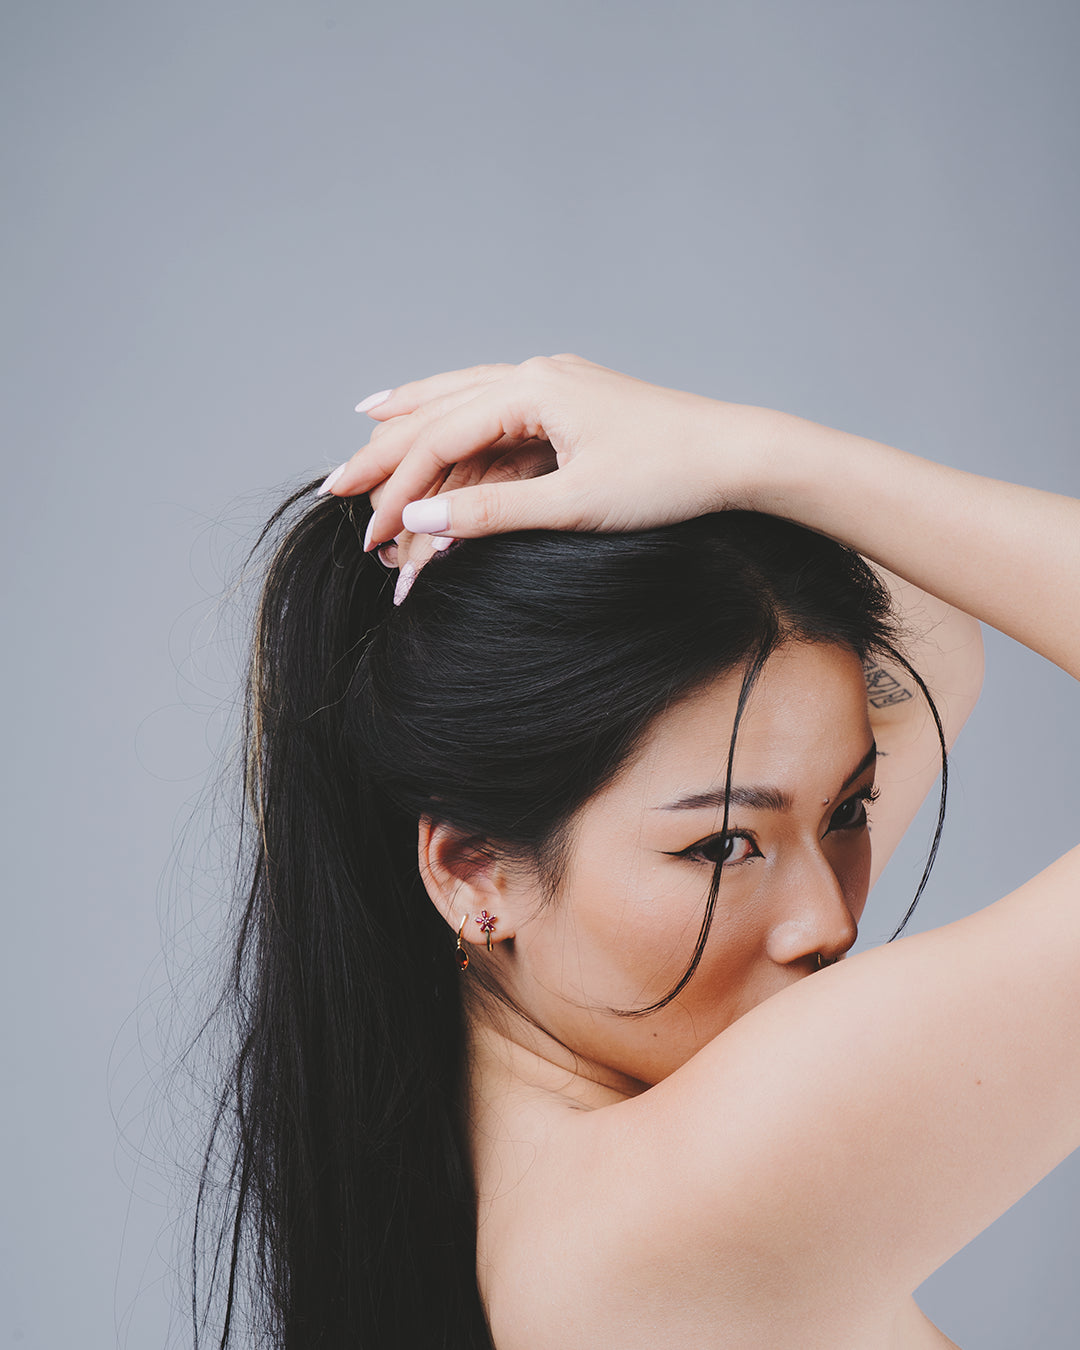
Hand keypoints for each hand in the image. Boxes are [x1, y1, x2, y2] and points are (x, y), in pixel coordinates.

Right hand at [325, 354, 778, 551]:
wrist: (741, 456)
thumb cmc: (668, 477)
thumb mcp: (574, 503)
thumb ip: (493, 512)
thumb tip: (421, 522)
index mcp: (531, 390)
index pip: (441, 439)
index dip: (398, 488)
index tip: (369, 533)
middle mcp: (535, 376)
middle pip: (441, 409)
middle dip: (386, 450)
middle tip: (335, 482)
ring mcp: (555, 386)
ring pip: (466, 401)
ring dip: (417, 422)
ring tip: (367, 425)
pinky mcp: (572, 405)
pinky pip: (499, 413)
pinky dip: (463, 427)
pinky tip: (443, 425)